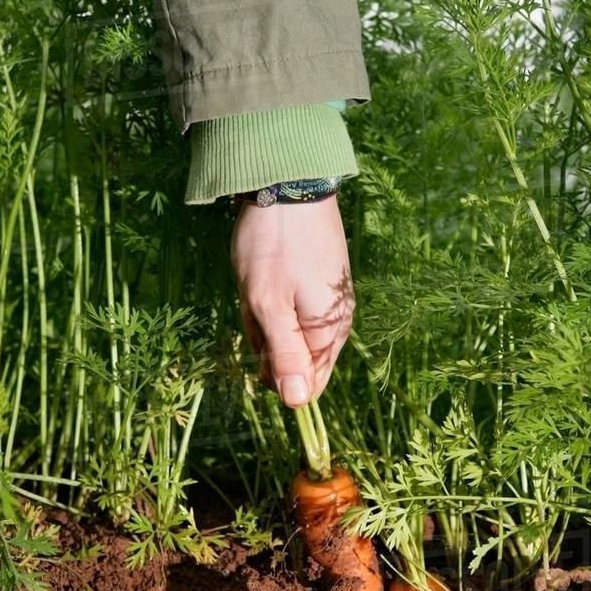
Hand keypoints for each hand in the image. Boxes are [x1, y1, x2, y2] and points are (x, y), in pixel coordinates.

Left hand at [231, 196, 353, 407]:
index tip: (259, 336)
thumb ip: (284, 356)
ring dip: (263, 315)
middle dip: (265, 337)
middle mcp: (336, 323)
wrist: (290, 184)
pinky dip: (270, 297)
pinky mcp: (318, 282)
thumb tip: (297, 405)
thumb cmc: (275, 247)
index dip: (273, 371)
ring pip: (286, 330)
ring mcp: (327, 301)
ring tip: (258, 281)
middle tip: (255, 301)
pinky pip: (290, 307)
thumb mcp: (269, 305)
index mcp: (328, 334)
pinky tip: (263, 273)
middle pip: (292, 357)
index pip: (305, 385)